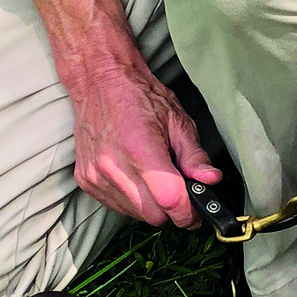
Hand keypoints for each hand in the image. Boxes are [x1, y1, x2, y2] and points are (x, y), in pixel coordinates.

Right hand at [31, 0, 220, 228]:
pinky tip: (135, 177)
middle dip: (172, 209)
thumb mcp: (177, 120)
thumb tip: (211, 180)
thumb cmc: (140, 96)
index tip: (198, 210)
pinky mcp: (85, 181)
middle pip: (154, 215)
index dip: (190, 211)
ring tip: (154, 177)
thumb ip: (194, 155)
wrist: (98, 81)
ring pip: (135, 215)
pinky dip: (132, 200)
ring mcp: (96, 176)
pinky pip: (116, 207)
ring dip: (151, 206)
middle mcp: (113, 166)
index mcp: (141, 149)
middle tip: (178, 189)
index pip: (170, 201)